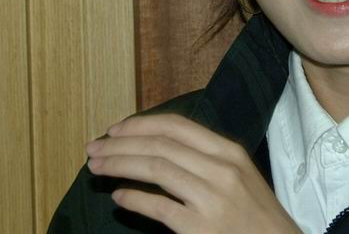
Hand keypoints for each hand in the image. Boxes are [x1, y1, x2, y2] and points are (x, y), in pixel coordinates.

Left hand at [86, 113, 300, 232]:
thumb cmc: (255, 212)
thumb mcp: (238, 174)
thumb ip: (205, 158)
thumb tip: (158, 148)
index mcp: (228, 151)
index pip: (177, 126)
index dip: (141, 124)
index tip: (115, 129)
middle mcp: (220, 169)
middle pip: (161, 145)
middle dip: (121, 144)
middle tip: (93, 148)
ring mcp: (211, 198)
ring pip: (156, 169)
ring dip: (119, 165)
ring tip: (96, 168)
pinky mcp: (200, 227)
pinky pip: (159, 208)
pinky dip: (134, 200)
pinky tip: (118, 198)